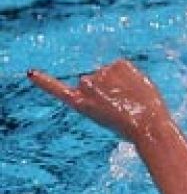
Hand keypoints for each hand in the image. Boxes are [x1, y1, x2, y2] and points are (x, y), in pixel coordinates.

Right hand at [27, 59, 171, 142]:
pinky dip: (130, 75)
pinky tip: (135, 90)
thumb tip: (108, 75)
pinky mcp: (118, 65)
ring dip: (120, 83)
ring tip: (131, 100)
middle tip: (123, 106)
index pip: (58, 89)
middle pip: (95, 81)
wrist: (149, 128)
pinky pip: (122, 66)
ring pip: (109, 74)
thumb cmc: (133, 129)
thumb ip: (102, 100)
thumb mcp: (110, 117)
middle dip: (108, 90)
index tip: (31, 72)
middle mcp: (85, 85)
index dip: (45, 82)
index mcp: (80, 104)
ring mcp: (101, 73)